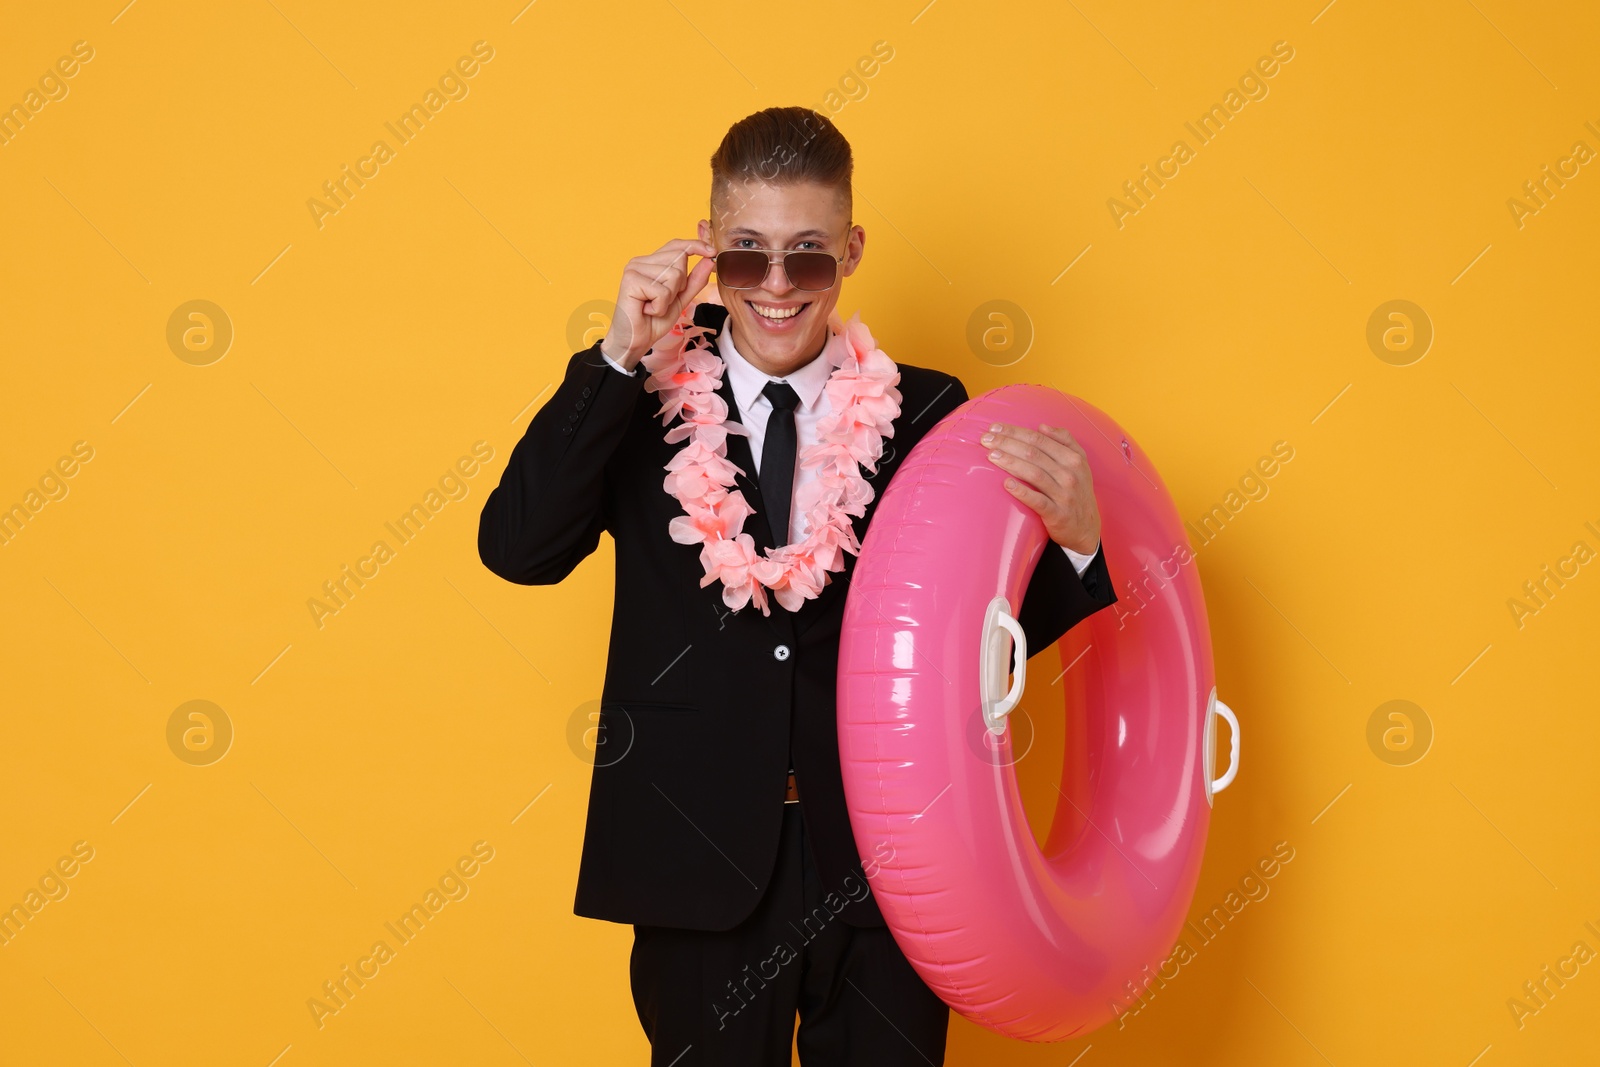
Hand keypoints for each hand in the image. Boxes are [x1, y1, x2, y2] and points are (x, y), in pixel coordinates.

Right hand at [600, 237, 716, 368]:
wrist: (634, 342)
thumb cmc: (654, 321)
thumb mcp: (680, 299)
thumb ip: (694, 280)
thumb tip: (710, 260)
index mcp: (651, 262)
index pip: (676, 245)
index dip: (695, 245)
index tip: (712, 252)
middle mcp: (641, 261)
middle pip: (679, 259)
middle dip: (679, 285)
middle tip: (661, 301)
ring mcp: (634, 268)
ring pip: (673, 275)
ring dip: (669, 299)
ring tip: (653, 306)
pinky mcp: (631, 280)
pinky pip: (662, 291)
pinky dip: (660, 307)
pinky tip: (646, 310)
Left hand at [981, 422, 1100, 555]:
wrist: (1086, 528)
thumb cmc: (1077, 491)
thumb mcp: (1080, 464)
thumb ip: (1065, 441)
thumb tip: (1042, 426)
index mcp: (1074, 458)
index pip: (1039, 439)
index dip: (1015, 432)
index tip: (995, 427)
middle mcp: (1070, 474)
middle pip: (1034, 453)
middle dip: (1007, 443)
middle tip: (986, 439)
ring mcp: (1064, 495)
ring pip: (1034, 473)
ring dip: (1010, 462)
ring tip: (991, 456)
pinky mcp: (1057, 514)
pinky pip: (1038, 501)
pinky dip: (1022, 492)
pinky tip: (1006, 484)